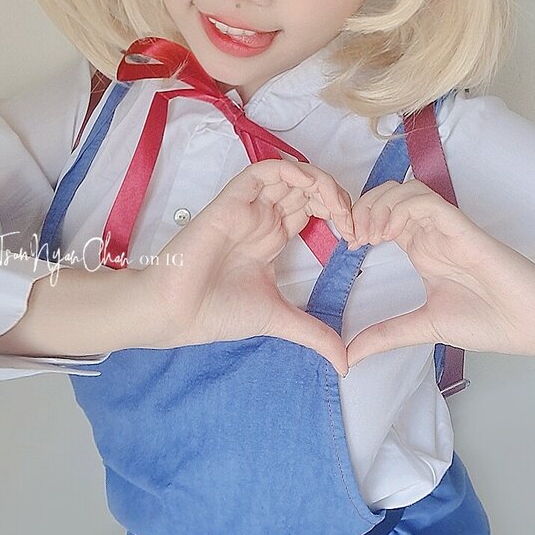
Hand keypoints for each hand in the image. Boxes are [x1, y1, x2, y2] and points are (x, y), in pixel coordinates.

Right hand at [142, 159, 355, 374]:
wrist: (176, 313)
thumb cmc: (216, 313)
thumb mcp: (280, 320)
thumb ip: (314, 334)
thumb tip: (345, 363)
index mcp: (272, 238)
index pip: (313, 210)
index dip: (339, 215)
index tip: (358, 239)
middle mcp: (262, 218)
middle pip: (307, 189)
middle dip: (338, 198)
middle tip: (354, 223)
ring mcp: (249, 207)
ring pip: (291, 175)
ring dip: (321, 183)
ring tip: (339, 208)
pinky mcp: (233, 200)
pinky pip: (264, 171)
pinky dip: (293, 172)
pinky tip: (312, 190)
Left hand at [345, 180, 534, 367]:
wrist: (532, 325)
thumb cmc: (489, 321)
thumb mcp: (423, 327)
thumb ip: (386, 335)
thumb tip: (348, 356)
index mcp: (422, 248)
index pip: (382, 215)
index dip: (358, 221)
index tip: (345, 245)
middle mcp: (431, 233)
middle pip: (388, 194)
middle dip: (362, 207)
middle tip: (352, 235)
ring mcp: (447, 228)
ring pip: (406, 191)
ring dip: (379, 204)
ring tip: (369, 233)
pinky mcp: (463, 229)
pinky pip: (428, 202)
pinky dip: (402, 207)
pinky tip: (390, 231)